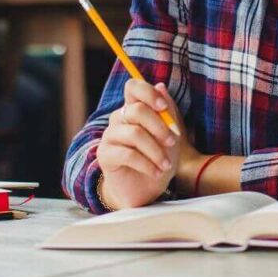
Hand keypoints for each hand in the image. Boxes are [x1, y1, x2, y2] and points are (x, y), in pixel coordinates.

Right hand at [96, 80, 182, 208]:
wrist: (147, 190)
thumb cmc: (159, 159)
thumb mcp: (171, 136)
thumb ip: (167, 112)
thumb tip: (161, 86)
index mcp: (134, 109)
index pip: (133, 87)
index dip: (148, 93)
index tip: (163, 107)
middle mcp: (119, 119)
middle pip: (136, 110)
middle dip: (159, 127)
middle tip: (173, 142)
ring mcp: (110, 136)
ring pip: (134, 134)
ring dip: (155, 150)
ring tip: (166, 165)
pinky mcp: (105, 155)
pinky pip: (127, 154)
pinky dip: (147, 164)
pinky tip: (156, 172)